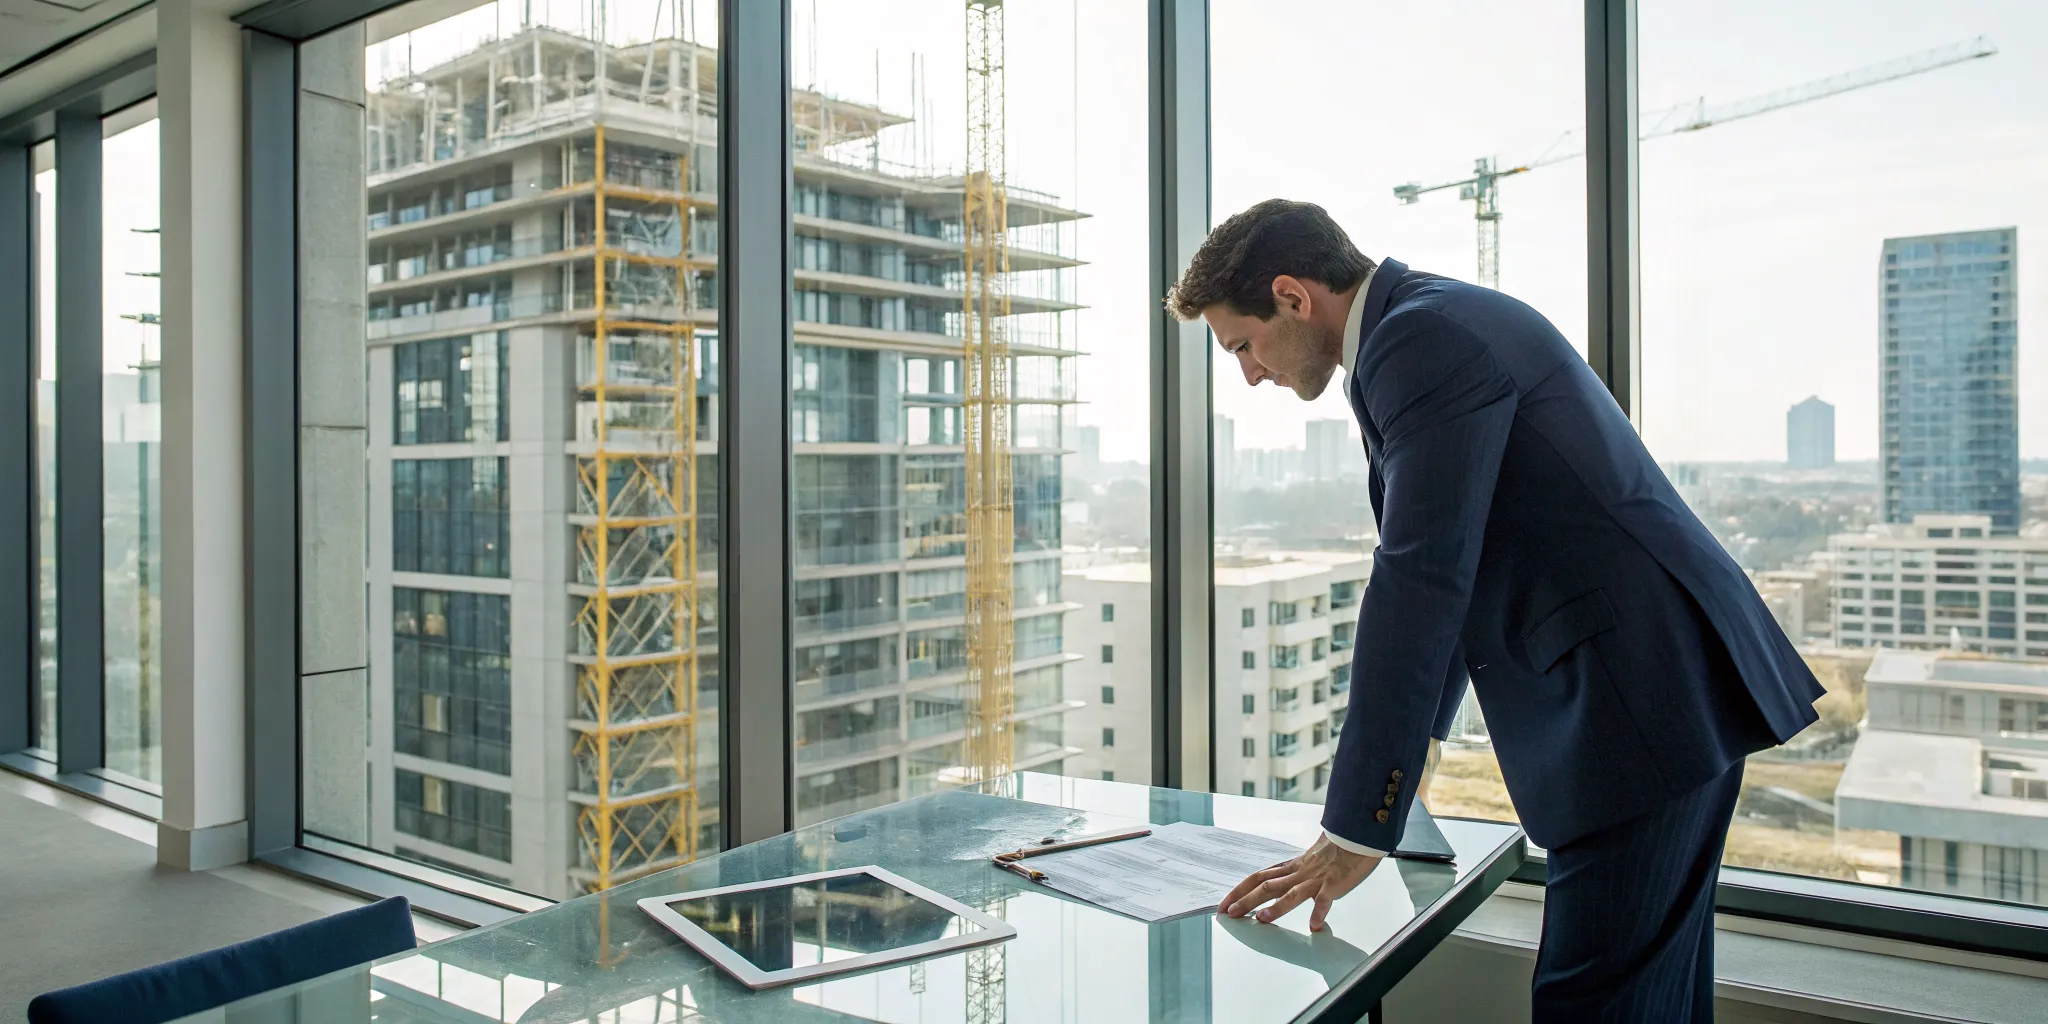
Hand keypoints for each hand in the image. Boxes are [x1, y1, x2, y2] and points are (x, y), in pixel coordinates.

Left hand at [1219, 834, 1381, 931]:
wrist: (1356, 836)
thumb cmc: (1335, 848)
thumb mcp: (1308, 860)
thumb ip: (1294, 871)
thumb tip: (1278, 881)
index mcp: (1291, 867)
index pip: (1258, 877)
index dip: (1239, 890)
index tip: (1224, 904)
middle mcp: (1299, 873)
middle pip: (1267, 886)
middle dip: (1247, 900)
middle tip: (1230, 914)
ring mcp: (1315, 879)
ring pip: (1292, 893)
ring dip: (1277, 907)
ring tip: (1262, 920)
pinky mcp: (1334, 884)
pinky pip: (1325, 899)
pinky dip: (1319, 912)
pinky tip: (1314, 925)